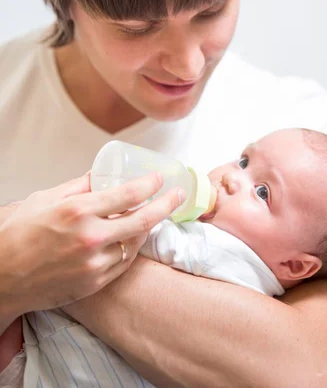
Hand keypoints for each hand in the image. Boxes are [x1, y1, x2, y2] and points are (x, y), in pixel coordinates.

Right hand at [0, 172, 182, 314]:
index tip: (159, 178)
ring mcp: (94, 264)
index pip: (128, 195)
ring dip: (148, 227)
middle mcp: (90, 238)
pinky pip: (124, 263)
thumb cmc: (17, 236)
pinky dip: (132, 248)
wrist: (2, 278)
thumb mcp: (44, 200)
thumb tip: (100, 174)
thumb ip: (77, 186)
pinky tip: (133, 238)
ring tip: (153, 214)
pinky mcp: (94, 283)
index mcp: (77, 211)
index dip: (150, 185)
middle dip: (167, 204)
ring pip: (136, 243)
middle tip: (177, 195)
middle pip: (144, 220)